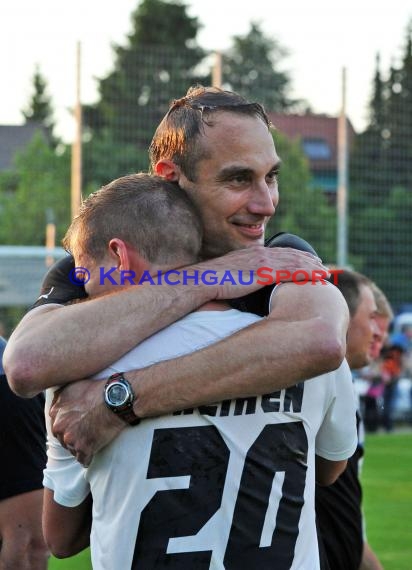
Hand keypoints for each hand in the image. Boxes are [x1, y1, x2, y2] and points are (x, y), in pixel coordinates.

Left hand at [49, 378, 124, 465]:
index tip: (78, 425)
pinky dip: (88, 457)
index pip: (57, 425)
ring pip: (72, 450)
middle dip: (73, 437)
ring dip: (81, 447)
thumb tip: (55, 406)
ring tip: (93, 440)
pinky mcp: (84, 448)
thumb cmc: (98, 389)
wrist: (116, 397)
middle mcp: (59, 426)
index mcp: (56, 411)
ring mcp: (71, 438)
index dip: (69, 425)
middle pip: (63, 438)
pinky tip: (93, 452)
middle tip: (86, 433)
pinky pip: (83, 460)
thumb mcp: (73, 386)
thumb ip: (60, 398)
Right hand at [191, 245, 327, 299]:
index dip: (296, 257)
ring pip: (295, 262)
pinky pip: (291, 272)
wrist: (202, 280)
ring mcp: (263, 262)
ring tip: (325, 273)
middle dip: (309, 260)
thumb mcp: (230, 276)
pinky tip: (316, 278)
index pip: (280, 253)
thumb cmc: (211, 282)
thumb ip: (242, 276)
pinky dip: (307, 274)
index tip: (308, 262)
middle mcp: (260, 253)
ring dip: (312, 267)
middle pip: (291, 255)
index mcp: (253, 253)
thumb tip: (245, 286)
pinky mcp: (264, 272)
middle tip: (322, 267)